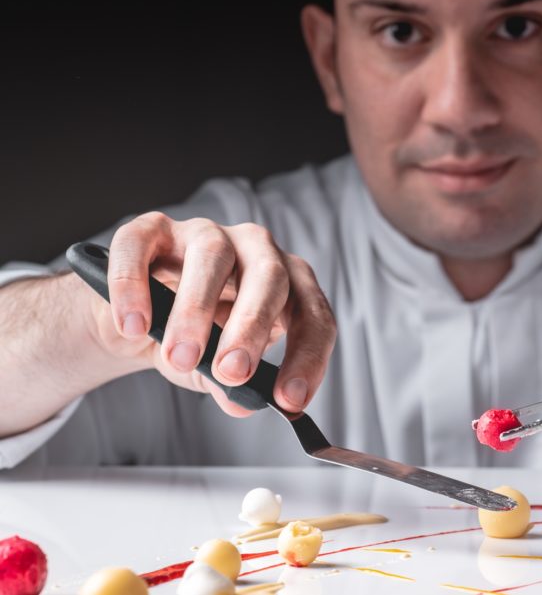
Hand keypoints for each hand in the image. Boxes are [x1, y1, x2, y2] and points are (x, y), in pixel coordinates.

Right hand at [92, 212, 336, 416]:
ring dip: (196, 309)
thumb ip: (234, 385)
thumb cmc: (197, 339)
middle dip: (252, 327)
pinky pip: (142, 246)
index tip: (289, 400)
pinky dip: (134, 285)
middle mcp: (256, 250)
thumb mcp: (218, 369)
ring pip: (212, 255)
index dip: (307, 355)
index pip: (313, 313)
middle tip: (232, 372)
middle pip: (270, 276)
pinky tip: (133, 325)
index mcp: (288, 284)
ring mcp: (206, 234)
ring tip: (180, 356)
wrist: (139, 321)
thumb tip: (243, 405)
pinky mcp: (153, 231)